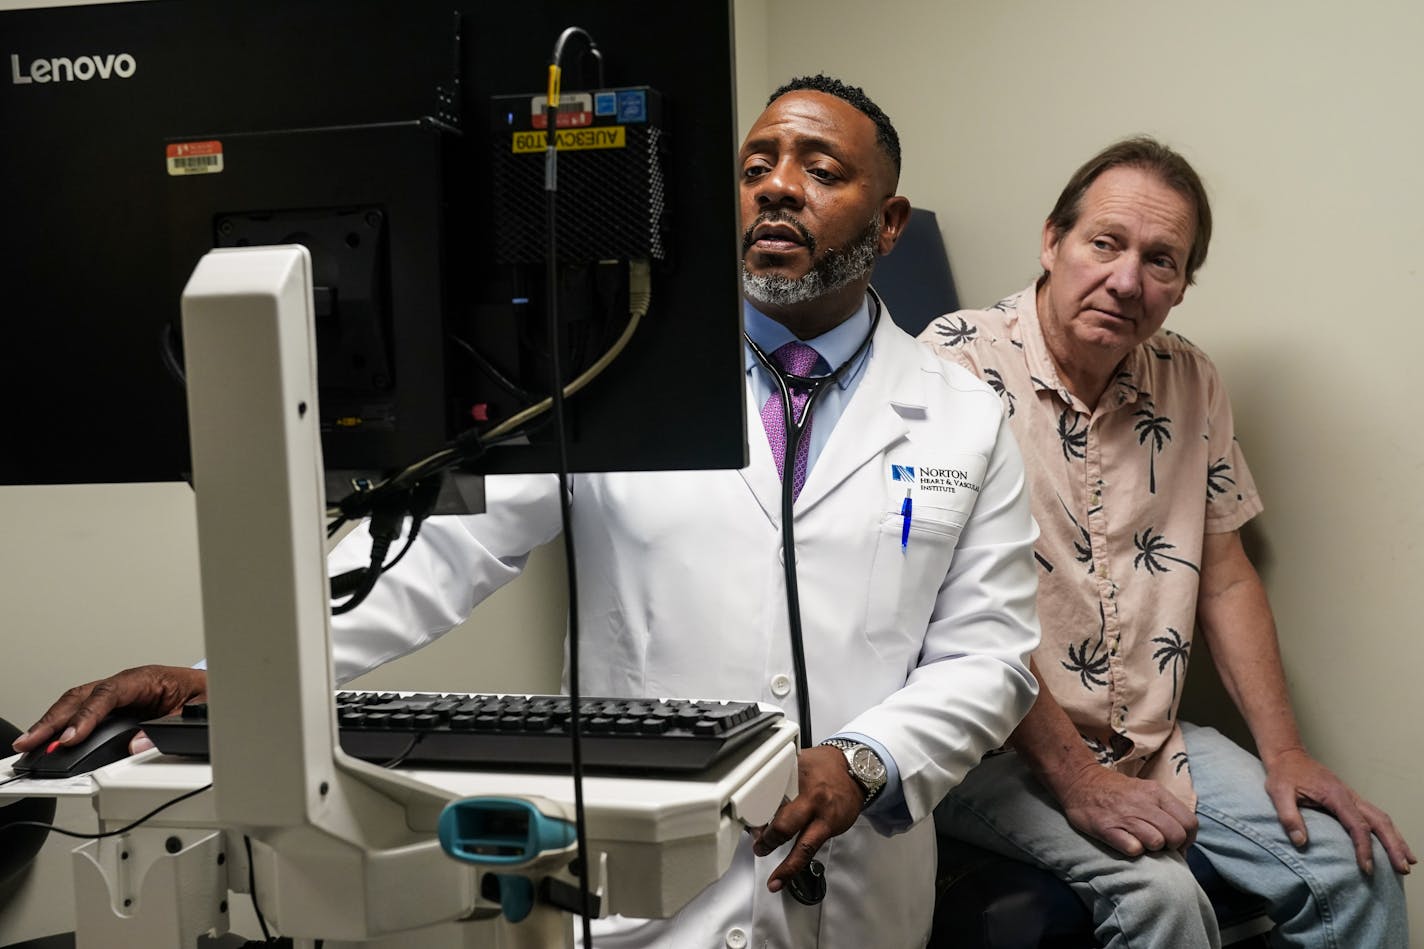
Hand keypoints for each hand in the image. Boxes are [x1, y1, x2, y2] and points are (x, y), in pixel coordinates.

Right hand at [11, 665, 207, 756]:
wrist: (219, 689)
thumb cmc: (208, 695)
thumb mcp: (197, 711)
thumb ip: (169, 726)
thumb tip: (137, 744)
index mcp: (149, 678)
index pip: (109, 693)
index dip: (86, 715)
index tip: (70, 737)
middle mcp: (129, 683)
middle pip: (83, 696)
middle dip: (54, 719)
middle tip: (31, 742)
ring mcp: (121, 694)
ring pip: (78, 703)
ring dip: (53, 722)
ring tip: (30, 743)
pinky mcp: (119, 707)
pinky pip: (86, 712)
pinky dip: (65, 725)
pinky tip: (51, 740)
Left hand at [751, 745, 863, 892]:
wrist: (858, 772)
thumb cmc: (826, 766)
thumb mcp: (800, 763)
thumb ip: (781, 780)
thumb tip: (756, 799)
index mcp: (801, 781)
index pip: (774, 798)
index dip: (759, 812)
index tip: (749, 822)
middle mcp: (815, 802)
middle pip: (787, 826)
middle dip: (769, 839)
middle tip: (759, 847)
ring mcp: (825, 819)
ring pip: (804, 848)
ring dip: (788, 866)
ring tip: (775, 880)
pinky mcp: (832, 830)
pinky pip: (813, 849)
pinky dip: (799, 861)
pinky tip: (788, 871)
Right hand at [1058, 765, 1197, 856]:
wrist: (1079, 781)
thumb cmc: (1116, 790)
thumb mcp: (1146, 789)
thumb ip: (1164, 809)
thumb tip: (1182, 836)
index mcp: (1156, 793)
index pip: (1190, 822)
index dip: (1187, 839)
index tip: (1177, 843)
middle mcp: (1144, 803)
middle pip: (1176, 835)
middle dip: (1172, 847)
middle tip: (1159, 846)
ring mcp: (1125, 816)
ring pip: (1157, 842)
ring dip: (1152, 849)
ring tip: (1141, 843)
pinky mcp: (1107, 828)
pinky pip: (1133, 849)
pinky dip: (1133, 850)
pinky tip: (1126, 842)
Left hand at [1263, 747, 1416, 874]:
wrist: (1287, 755)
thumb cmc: (1283, 775)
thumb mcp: (1278, 793)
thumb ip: (1288, 817)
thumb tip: (1301, 842)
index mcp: (1335, 795)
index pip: (1357, 825)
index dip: (1363, 848)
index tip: (1366, 869)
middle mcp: (1349, 795)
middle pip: (1379, 821)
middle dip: (1394, 845)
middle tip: (1403, 868)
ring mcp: (1352, 797)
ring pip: (1382, 817)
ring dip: (1396, 838)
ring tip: (1408, 860)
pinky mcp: (1350, 799)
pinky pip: (1374, 815)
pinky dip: (1387, 830)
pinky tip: (1393, 843)